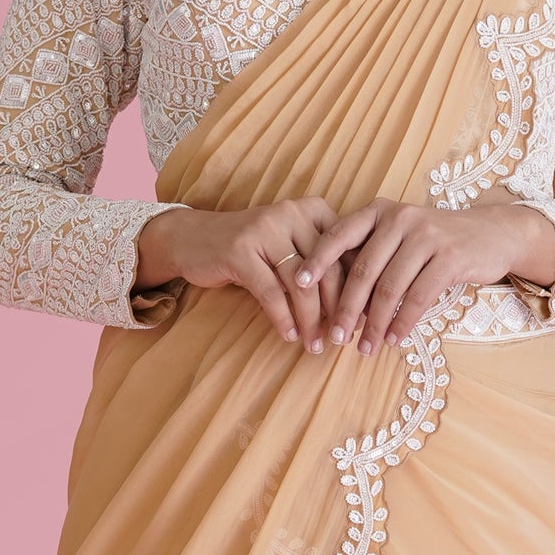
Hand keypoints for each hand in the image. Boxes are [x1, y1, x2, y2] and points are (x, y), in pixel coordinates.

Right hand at [133, 196, 345, 350]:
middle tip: (342, 338)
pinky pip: (270, 292)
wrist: (193, 239)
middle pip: (327, 269)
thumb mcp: (290, 247)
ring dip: (310, 320)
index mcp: (312, 210)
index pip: (346, 252)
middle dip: (338, 309)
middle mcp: (291, 214)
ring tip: (315, 344)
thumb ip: (321, 264)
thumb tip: (358, 303)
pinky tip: (289, 335)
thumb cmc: (251, 250)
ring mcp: (264, 230)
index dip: (357, 289)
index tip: (362, 320)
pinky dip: (282, 318)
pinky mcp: (240, 251)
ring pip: (300, 284)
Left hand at [297, 194, 554, 353]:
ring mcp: (427, 236)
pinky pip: (418, 297)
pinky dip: (403, 323)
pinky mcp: (450, 257)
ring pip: (389, 288)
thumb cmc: (436, 242)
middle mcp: (400, 218)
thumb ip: (370, 255)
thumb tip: (334, 298)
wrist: (491, 234)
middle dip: (345, 309)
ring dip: (375, 324)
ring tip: (365, 347)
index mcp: (380, 211)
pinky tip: (394, 340)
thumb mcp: (400, 237)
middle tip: (334, 337)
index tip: (299, 286)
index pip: (339, 234)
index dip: (317, 261)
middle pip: (363, 270)